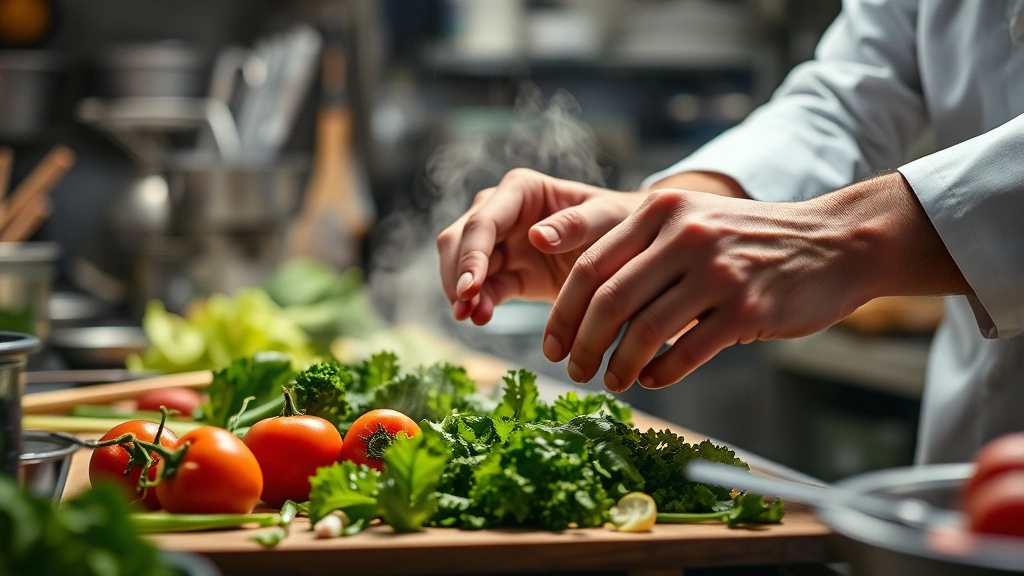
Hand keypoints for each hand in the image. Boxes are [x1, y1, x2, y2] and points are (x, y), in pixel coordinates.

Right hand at [437, 168, 644, 324]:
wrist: (630, 249)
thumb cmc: (620, 221)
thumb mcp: (606, 218)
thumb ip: (576, 224)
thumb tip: (536, 237)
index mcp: (521, 189)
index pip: (484, 220)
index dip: (472, 253)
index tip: (471, 285)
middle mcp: (501, 210)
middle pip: (460, 239)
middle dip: (457, 273)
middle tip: (465, 306)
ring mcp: (500, 242)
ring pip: (461, 264)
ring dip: (461, 291)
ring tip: (471, 317)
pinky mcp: (507, 272)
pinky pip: (483, 289)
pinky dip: (477, 303)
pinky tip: (479, 318)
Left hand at [543, 172, 965, 391]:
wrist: (834, 243)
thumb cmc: (753, 240)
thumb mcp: (694, 221)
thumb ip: (643, 250)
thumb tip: (586, 306)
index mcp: (662, 211)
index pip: (590, 266)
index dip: (563, 312)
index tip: (552, 343)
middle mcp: (685, 235)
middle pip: (609, 301)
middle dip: (583, 344)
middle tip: (574, 370)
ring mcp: (718, 272)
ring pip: (645, 330)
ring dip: (619, 365)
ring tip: (611, 382)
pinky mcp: (747, 309)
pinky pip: (688, 351)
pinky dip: (661, 373)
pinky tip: (651, 380)